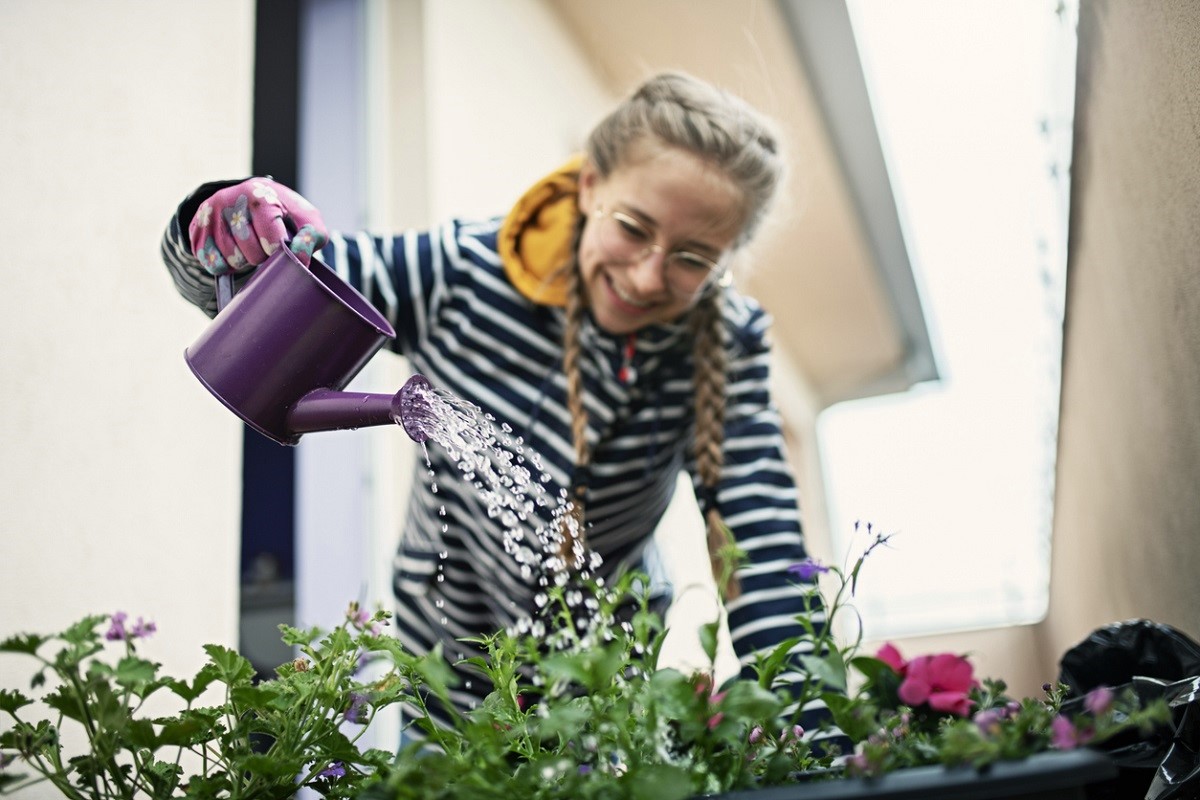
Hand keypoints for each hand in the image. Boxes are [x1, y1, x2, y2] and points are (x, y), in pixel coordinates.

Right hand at [189, 178, 327, 274]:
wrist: (251, 196)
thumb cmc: (285, 212)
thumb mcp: (307, 219)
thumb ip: (311, 237)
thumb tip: (300, 258)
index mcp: (258, 195)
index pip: (271, 241)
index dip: (279, 251)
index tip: (282, 244)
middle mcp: (228, 200)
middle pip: (252, 255)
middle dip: (263, 256)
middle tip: (265, 244)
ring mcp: (209, 215)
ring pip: (232, 261)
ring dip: (246, 261)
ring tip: (250, 245)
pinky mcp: (197, 229)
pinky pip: (214, 265)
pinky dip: (227, 265)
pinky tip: (235, 249)